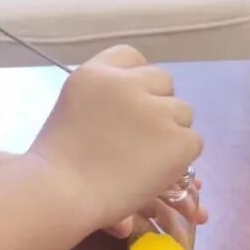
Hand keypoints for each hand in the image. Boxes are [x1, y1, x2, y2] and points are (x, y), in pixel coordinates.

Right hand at [29, 45, 203, 231]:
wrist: (62, 192)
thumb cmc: (57, 159)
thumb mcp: (74, 107)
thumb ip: (105, 96)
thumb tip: (142, 103)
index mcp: (96, 72)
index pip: (131, 56)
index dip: (135, 80)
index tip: (126, 104)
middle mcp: (128, 83)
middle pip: (163, 80)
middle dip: (156, 104)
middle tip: (138, 135)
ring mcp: (156, 111)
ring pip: (182, 111)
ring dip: (169, 130)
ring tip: (145, 156)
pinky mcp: (178, 139)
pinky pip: (192, 141)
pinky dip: (179, 157)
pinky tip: (154, 170)